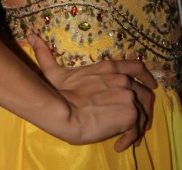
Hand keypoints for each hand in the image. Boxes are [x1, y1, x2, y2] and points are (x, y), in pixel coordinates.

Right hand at [28, 33, 156, 150]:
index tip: (150, 84)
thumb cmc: (58, 93)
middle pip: (144, 93)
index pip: (136, 65)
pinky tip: (120, 145)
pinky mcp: (129, 113)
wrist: (64, 113)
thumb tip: (31, 36)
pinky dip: (131, 139)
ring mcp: (127, 95)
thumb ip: (45, 53)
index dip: (146, 76)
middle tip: (133, 121)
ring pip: (143, 112)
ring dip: (137, 126)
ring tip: (126, 137)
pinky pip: (137, 128)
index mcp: (108, 67)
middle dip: (141, 107)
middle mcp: (121, 79)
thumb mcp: (53, 71)